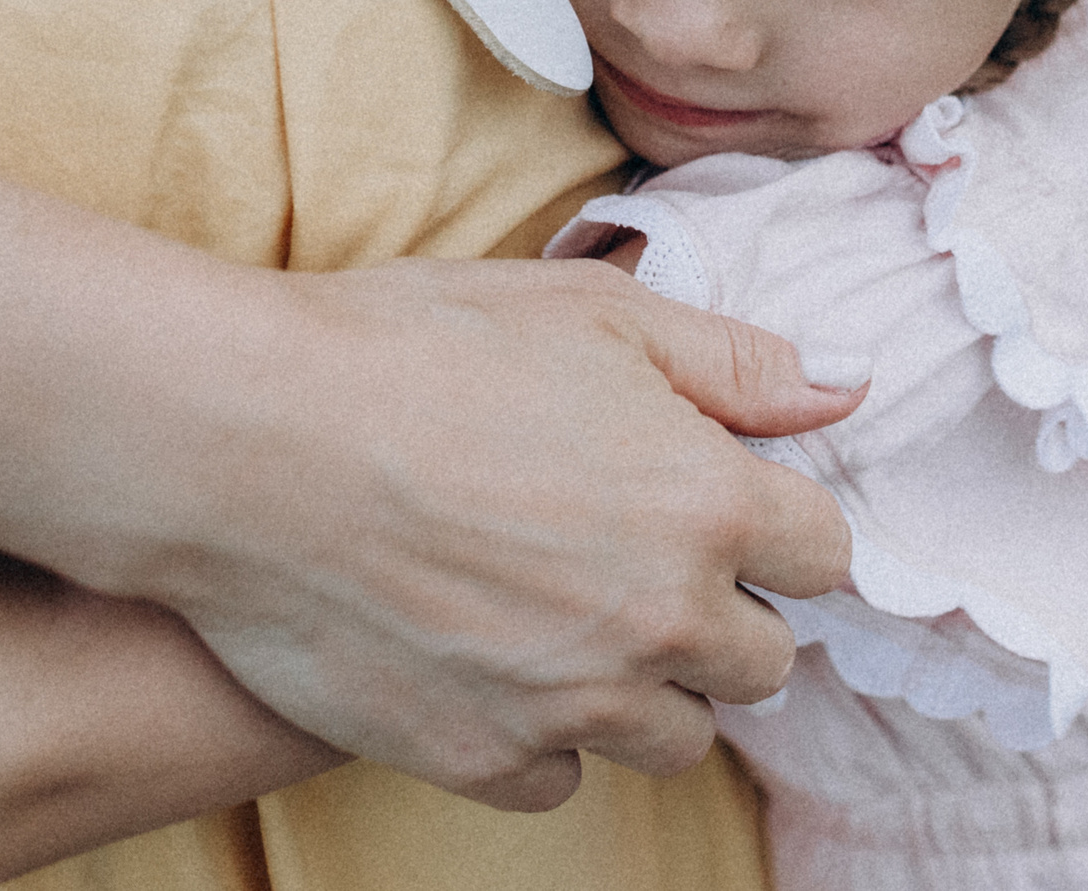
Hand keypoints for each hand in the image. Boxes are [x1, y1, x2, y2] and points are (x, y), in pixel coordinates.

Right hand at [0, 0, 854, 814]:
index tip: (729, 503)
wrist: (244, 441)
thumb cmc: (416, 350)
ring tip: (573, 614)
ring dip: (648, 685)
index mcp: (709, 503)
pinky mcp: (483, 758)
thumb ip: (736, 360)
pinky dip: (546, 733)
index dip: (778, 522)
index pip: (826, 555)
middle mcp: (663, 620)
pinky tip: (499, 664)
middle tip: (643, 556)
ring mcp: (576, 703)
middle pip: (766, 661)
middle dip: (724, 611)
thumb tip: (843, 390)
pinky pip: (565, 778)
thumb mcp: (594, 310)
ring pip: (678, 735)